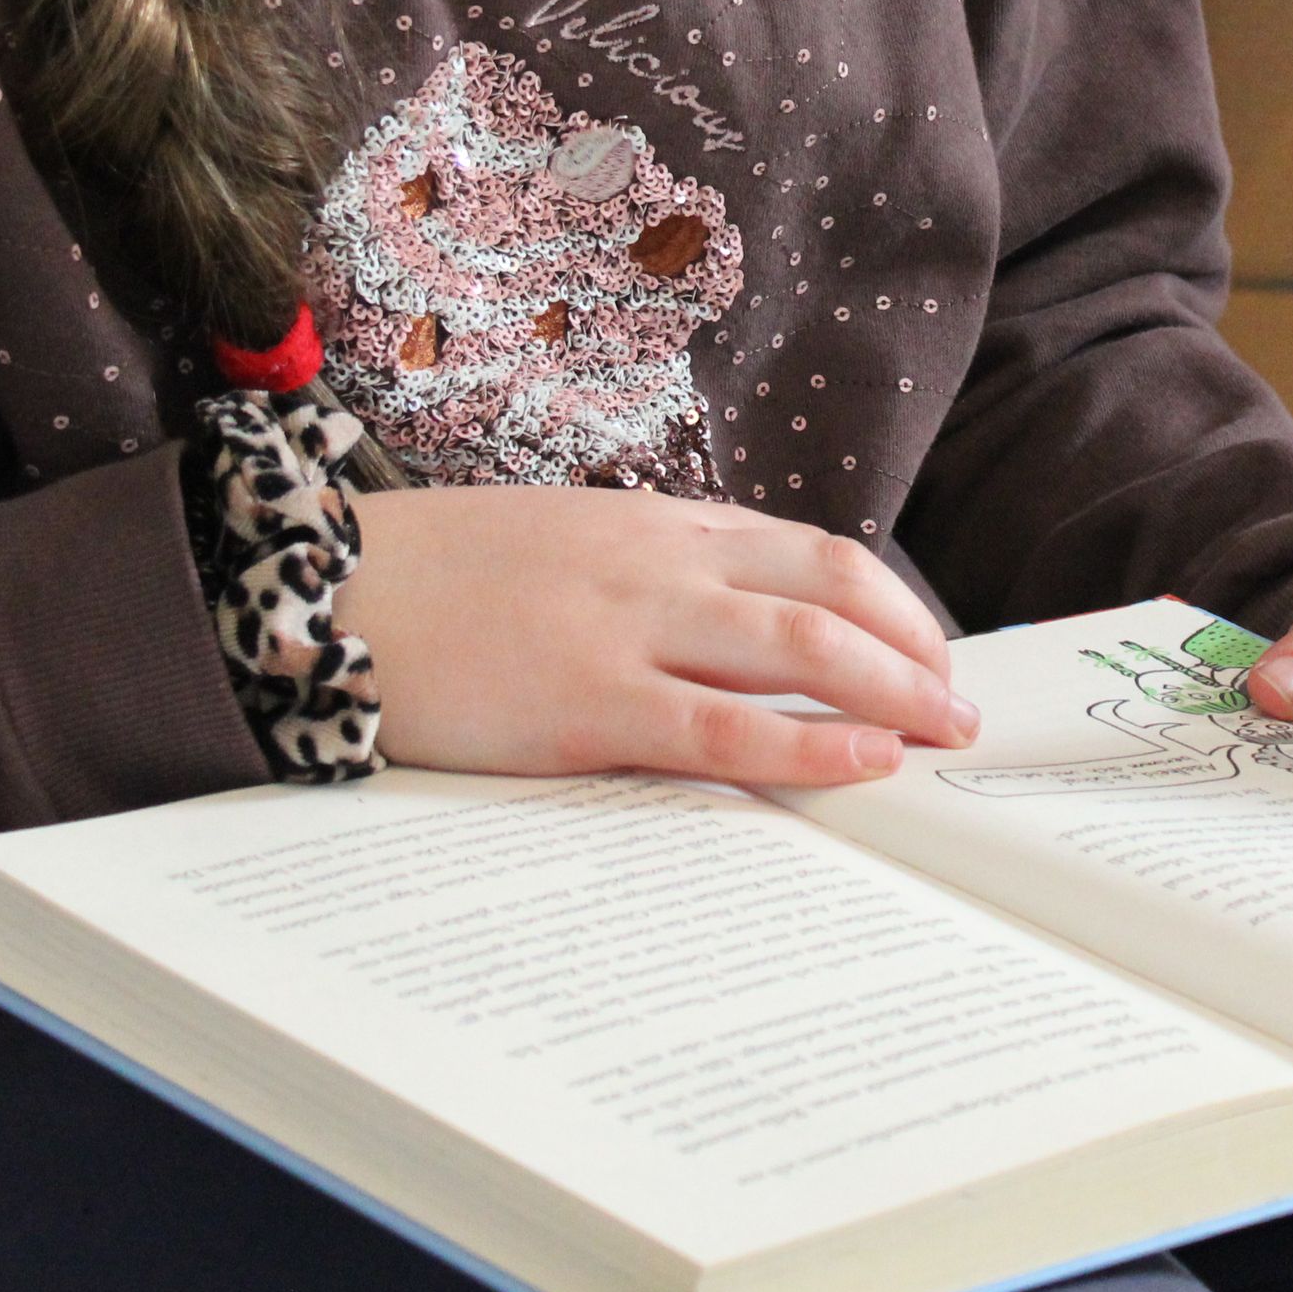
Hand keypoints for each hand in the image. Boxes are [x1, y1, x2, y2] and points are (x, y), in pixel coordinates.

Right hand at [332, 488, 976, 788]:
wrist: (331, 589)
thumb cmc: (443, 582)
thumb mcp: (568, 547)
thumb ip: (653, 579)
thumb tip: (734, 639)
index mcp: (660, 526)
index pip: (813, 550)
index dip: (890, 605)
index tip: (930, 653)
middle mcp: (663, 562)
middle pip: (833, 586)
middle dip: (916, 648)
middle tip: (962, 705)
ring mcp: (629, 628)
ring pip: (803, 646)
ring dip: (894, 691)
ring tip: (945, 736)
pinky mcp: (588, 702)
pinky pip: (726, 726)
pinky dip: (809, 745)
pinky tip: (864, 765)